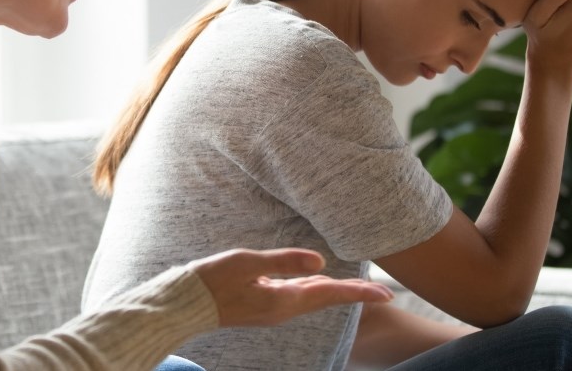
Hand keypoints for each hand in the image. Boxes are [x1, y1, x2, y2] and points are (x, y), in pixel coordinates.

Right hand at [188, 248, 392, 327]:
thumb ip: (284, 262)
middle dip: (353, 292)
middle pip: (326, 298)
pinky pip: (297, 297)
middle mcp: (281, 310)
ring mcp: (271, 309)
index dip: (359, 292)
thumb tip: (321, 261)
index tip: (387, 294)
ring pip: (312, 298)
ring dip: (335, 291)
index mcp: (282, 301)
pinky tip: (316, 282)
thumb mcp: (248, 263)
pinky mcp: (261, 305)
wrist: (184, 305)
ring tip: (358, 286)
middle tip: (382, 291)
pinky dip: (314, 289)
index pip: (329, 294)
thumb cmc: (211, 281)